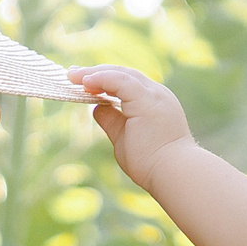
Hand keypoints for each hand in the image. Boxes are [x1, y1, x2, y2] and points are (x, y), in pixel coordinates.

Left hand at [69, 64, 195, 192]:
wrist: (173, 173)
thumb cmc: (152, 163)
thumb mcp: (124, 137)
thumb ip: (112, 121)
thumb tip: (96, 108)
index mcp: (154, 102)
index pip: (128, 82)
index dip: (104, 80)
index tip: (83, 82)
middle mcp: (157, 94)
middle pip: (124, 73)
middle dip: (97, 72)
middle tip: (73, 73)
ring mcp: (154, 95)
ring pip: (122, 74)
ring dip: (95, 73)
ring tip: (73, 75)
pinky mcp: (147, 100)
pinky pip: (121, 81)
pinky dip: (102, 78)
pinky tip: (85, 81)